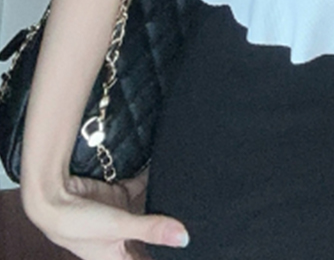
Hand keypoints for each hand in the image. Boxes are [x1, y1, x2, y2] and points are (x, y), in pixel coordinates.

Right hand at [22, 168, 188, 259]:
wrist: (52, 196)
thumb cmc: (76, 224)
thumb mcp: (118, 228)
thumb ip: (151, 230)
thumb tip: (183, 239)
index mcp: (117, 258)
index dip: (163, 255)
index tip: (185, 250)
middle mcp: (119, 238)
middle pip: (149, 236)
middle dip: (167, 228)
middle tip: (193, 220)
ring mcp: (119, 216)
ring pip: (147, 210)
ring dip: (162, 202)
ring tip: (185, 196)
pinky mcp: (116, 195)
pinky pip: (140, 187)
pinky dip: (151, 180)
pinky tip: (167, 172)